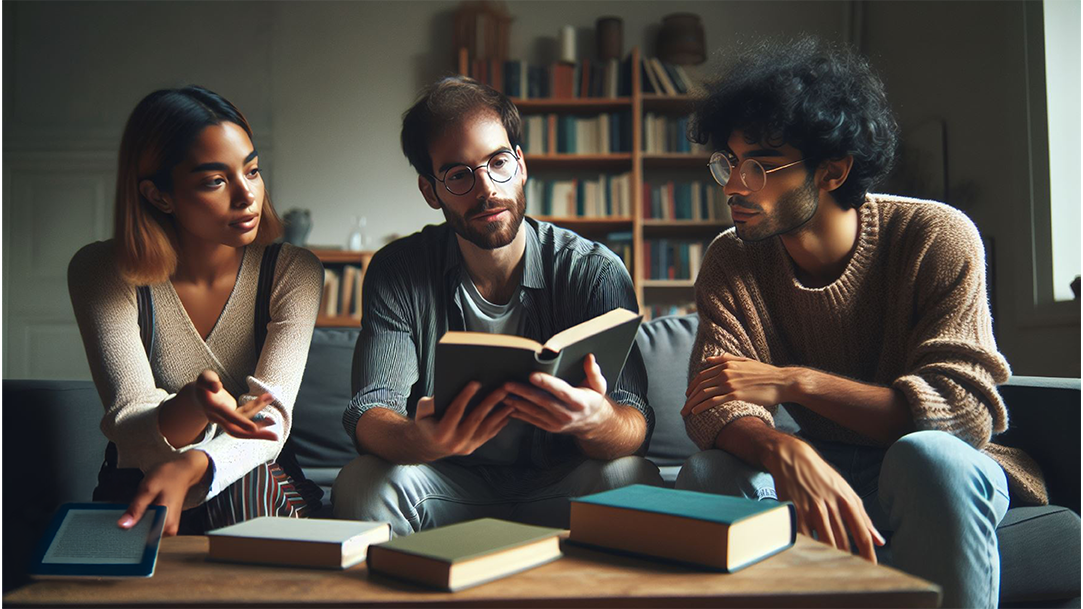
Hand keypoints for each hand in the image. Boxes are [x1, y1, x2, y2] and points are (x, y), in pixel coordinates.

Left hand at [118, 450, 209, 535]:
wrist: (183, 471)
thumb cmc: (169, 477)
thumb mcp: (148, 488)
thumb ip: (136, 508)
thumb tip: (123, 524)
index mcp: (165, 522)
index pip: (142, 541)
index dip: (128, 536)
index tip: (119, 530)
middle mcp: (169, 528)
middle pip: (143, 538)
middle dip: (131, 529)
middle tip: (127, 515)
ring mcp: (168, 527)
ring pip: (145, 533)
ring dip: (136, 524)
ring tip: (136, 510)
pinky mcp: (165, 523)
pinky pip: (149, 527)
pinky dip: (141, 521)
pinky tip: (140, 511)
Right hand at [190, 370, 277, 440]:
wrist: (198, 395)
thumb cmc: (203, 384)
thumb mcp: (204, 378)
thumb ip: (209, 381)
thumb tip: (217, 387)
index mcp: (212, 408)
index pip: (227, 416)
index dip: (240, 422)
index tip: (254, 428)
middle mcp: (219, 417)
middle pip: (236, 431)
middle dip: (256, 435)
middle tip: (276, 437)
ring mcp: (226, 419)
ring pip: (244, 426)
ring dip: (261, 424)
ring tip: (275, 420)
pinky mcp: (233, 417)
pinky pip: (247, 415)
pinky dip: (258, 407)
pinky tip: (269, 397)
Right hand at [413, 382, 512, 460]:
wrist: (427, 446)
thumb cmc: (425, 423)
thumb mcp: (422, 411)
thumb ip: (431, 402)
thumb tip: (447, 390)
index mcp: (441, 433)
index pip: (455, 411)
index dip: (465, 396)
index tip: (476, 382)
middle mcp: (455, 443)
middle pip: (475, 419)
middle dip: (490, 402)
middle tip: (501, 389)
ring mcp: (466, 447)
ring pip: (486, 428)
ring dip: (500, 413)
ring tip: (510, 400)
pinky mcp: (473, 447)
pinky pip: (488, 434)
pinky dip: (499, 424)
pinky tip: (507, 413)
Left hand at [504, 354, 612, 437]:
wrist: (592, 423)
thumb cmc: (592, 400)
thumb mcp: (598, 385)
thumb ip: (593, 372)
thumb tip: (589, 357)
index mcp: (579, 402)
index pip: (561, 391)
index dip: (547, 383)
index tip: (532, 375)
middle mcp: (567, 414)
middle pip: (543, 401)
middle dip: (523, 392)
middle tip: (508, 384)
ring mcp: (557, 423)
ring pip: (534, 411)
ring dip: (517, 402)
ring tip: (502, 393)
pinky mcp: (549, 427)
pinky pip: (531, 419)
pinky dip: (518, 412)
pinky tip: (507, 405)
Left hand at [682, 354, 797, 416]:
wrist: (782, 382)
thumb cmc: (765, 373)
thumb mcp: (745, 361)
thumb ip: (726, 359)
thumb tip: (708, 359)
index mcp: (727, 363)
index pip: (703, 375)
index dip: (693, 385)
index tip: (688, 394)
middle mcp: (726, 372)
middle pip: (701, 385)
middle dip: (690, 396)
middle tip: (684, 406)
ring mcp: (730, 383)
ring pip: (704, 393)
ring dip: (692, 403)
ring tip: (686, 412)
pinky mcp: (736, 395)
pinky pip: (713, 401)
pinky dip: (702, 406)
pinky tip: (695, 412)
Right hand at [764, 436, 884, 561]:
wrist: (793, 458)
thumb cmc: (823, 476)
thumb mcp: (846, 491)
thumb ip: (864, 517)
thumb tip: (880, 541)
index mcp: (847, 500)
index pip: (862, 534)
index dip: (868, 554)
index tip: (871, 569)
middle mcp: (830, 505)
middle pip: (843, 542)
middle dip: (849, 560)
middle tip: (852, 573)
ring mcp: (811, 508)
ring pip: (824, 541)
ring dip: (831, 558)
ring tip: (834, 570)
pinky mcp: (794, 511)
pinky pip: (804, 537)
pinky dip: (811, 548)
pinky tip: (813, 556)